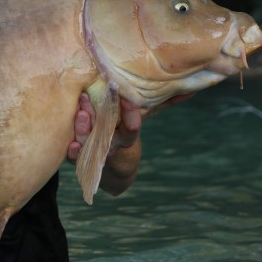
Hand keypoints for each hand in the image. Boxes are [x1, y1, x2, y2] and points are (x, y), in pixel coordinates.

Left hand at [67, 92, 194, 162]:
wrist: (113, 171)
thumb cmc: (125, 134)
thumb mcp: (142, 120)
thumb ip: (162, 104)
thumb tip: (191, 90)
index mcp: (127, 135)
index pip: (131, 127)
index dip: (130, 116)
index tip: (127, 100)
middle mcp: (112, 144)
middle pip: (107, 134)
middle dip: (98, 120)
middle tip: (88, 102)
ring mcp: (95, 152)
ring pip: (89, 143)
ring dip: (84, 131)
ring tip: (80, 115)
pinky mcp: (80, 159)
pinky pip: (76, 158)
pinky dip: (73, 153)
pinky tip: (70, 146)